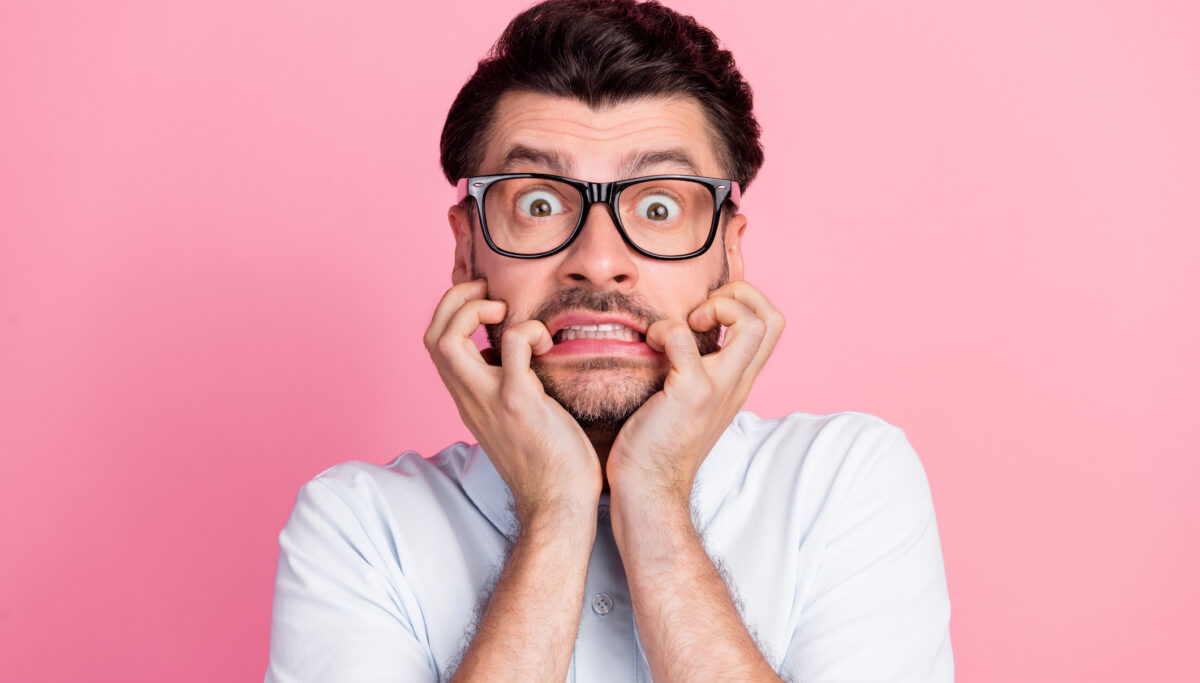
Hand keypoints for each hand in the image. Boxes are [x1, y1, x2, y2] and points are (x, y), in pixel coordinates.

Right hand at [424, 280, 602, 523]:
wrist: (557, 502)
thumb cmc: (546, 461)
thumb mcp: (511, 417)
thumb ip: (500, 388)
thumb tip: (505, 356)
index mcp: (468, 399)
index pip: (435, 345)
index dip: (452, 312)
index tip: (485, 303)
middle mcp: (470, 397)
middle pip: (432, 337)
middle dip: (455, 301)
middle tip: (490, 296)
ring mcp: (490, 398)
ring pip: (449, 340)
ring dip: (474, 310)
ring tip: (506, 312)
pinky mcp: (519, 400)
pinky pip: (513, 345)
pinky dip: (528, 330)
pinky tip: (547, 343)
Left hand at [606, 280, 784, 507]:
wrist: (648, 489)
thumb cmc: (656, 444)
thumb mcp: (689, 399)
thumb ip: (695, 369)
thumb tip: (678, 333)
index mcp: (739, 381)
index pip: (771, 326)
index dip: (743, 301)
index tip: (705, 314)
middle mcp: (738, 382)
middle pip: (773, 319)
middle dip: (739, 294)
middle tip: (701, 313)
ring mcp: (719, 387)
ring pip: (753, 322)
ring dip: (717, 306)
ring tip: (688, 324)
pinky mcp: (691, 393)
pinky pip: (685, 336)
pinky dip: (666, 329)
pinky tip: (651, 344)